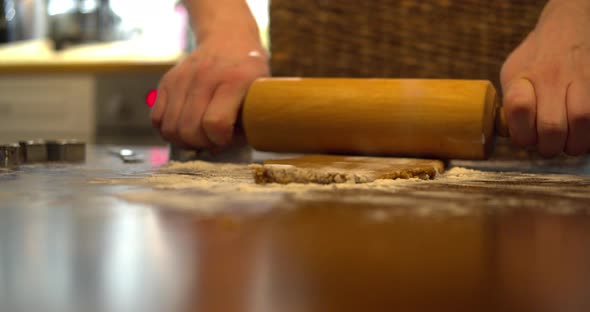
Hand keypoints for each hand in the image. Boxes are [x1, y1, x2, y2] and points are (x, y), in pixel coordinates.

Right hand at [151, 32, 268, 148]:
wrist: (228, 39)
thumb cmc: (249, 73)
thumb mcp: (262, 91)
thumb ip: (252, 118)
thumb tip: (235, 150)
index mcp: (235, 80)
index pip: (215, 123)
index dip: (220, 141)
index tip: (228, 140)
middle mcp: (205, 77)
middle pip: (189, 129)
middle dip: (202, 144)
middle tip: (213, 141)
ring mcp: (182, 78)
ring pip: (170, 128)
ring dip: (184, 141)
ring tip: (199, 137)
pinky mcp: (166, 81)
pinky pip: (156, 119)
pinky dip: (168, 131)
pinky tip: (184, 128)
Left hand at [500, 0, 589, 156]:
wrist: (567, 28)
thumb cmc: (534, 60)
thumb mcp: (511, 74)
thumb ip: (508, 104)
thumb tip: (508, 136)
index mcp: (523, 77)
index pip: (519, 109)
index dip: (521, 133)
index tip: (524, 138)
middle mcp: (552, 76)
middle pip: (552, 125)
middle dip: (549, 146)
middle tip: (549, 145)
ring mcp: (581, 77)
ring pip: (583, 121)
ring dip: (576, 143)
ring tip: (569, 143)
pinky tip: (584, 132)